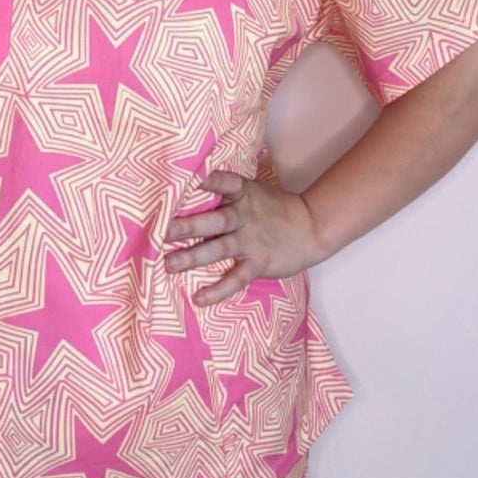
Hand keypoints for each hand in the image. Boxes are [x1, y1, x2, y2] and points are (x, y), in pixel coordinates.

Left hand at [162, 168, 323, 306]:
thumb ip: (224, 192)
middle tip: (167, 231)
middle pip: (217, 219)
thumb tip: (185, 189)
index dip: (212, 180)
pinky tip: (199, 298)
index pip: (227, 182)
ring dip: (194, 257)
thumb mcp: (251, 192)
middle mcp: (245, 215)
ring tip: (170, 264)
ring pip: (220, 248)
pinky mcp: (259, 262)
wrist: (310, 227)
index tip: (195, 179)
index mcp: (242, 193)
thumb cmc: (272, 208)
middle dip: (191, 225)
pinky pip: (237, 278)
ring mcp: (252, 240)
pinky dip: (218, 289)